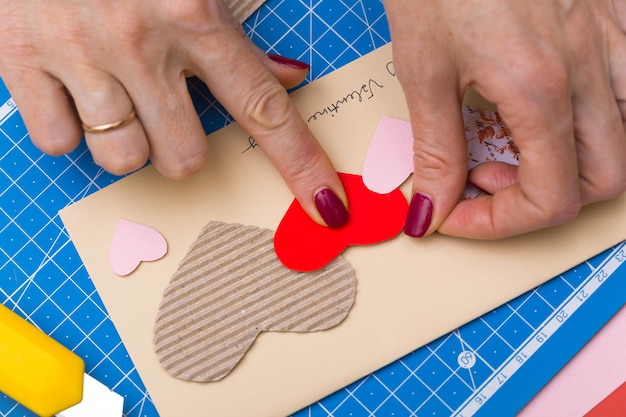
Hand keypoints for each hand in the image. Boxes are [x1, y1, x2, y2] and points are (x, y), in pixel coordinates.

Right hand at [0, 0, 347, 227]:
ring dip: (130, 141)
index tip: (326, 205)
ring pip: (123, 159)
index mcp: (195, 13)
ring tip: (117, 96)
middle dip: (183, 148)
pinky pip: (57, 142)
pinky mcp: (18, 58)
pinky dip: (70, 128)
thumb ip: (240, 33)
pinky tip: (73, 90)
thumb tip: (291, 76)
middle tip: (166, 109)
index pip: (263, 109)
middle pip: (185, 158)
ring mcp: (77, 53)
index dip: (301, 164)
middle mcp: (139, 39)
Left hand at [385, 0, 625, 238]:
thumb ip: (436, 149)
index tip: (455, 216)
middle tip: (482, 178)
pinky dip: (594, 119)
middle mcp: (591, 67)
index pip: (551, 197)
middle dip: (538, 200)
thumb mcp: (424, 68)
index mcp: (541, 87)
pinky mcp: (611, 18)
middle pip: (602, 180)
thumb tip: (432, 208)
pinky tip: (547, 105)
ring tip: (516, 145)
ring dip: (576, 164)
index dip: (499, 224)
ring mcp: (610, 38)